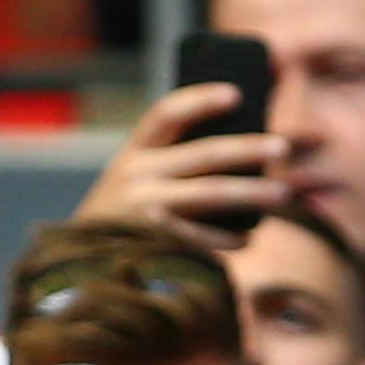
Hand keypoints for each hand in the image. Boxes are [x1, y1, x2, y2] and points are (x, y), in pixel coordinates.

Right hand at [74, 82, 290, 251]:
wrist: (81, 270)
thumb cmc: (121, 217)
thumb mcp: (132, 180)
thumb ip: (168, 163)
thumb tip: (238, 154)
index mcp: (133, 152)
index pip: (168, 113)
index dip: (202, 100)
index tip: (237, 94)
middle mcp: (138, 177)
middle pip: (205, 154)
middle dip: (249, 149)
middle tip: (282, 147)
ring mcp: (148, 211)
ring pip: (213, 195)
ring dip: (253, 193)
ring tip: (283, 194)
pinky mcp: (157, 244)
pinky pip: (206, 237)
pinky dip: (231, 237)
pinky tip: (249, 236)